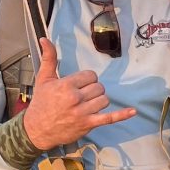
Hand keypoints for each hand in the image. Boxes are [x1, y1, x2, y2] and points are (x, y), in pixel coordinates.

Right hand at [22, 39, 136, 150]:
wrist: (36, 130)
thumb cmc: (41, 104)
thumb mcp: (43, 79)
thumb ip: (48, 58)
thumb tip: (45, 38)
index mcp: (66, 85)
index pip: (90, 75)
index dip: (87, 79)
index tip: (80, 85)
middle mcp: (75, 98)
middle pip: (99, 87)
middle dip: (93, 90)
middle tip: (82, 95)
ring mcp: (82, 112)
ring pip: (104, 100)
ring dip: (99, 101)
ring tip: (88, 104)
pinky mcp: (88, 124)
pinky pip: (109, 118)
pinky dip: (122, 115)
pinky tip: (133, 111)